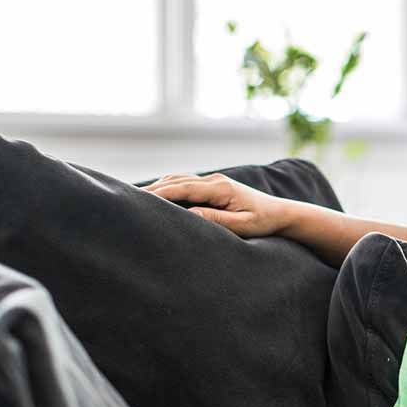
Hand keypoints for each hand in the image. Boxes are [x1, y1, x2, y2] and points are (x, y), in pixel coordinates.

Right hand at [143, 173, 286, 237]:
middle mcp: (215, 180)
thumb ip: (216, 220)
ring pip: (178, 179)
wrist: (280, 213)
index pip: (183, 189)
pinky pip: (185, 183)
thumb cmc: (263, 222)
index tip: (139, 199)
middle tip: (126, 199)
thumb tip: (189, 215)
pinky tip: (155, 195)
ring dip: (158, 186)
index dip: (160, 193)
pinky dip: (168, 187)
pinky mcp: (213, 186)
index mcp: (221, 188)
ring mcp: (213, 181)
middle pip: (176, 181)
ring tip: (134, 197)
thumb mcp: (242, 226)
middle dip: (152, 189)